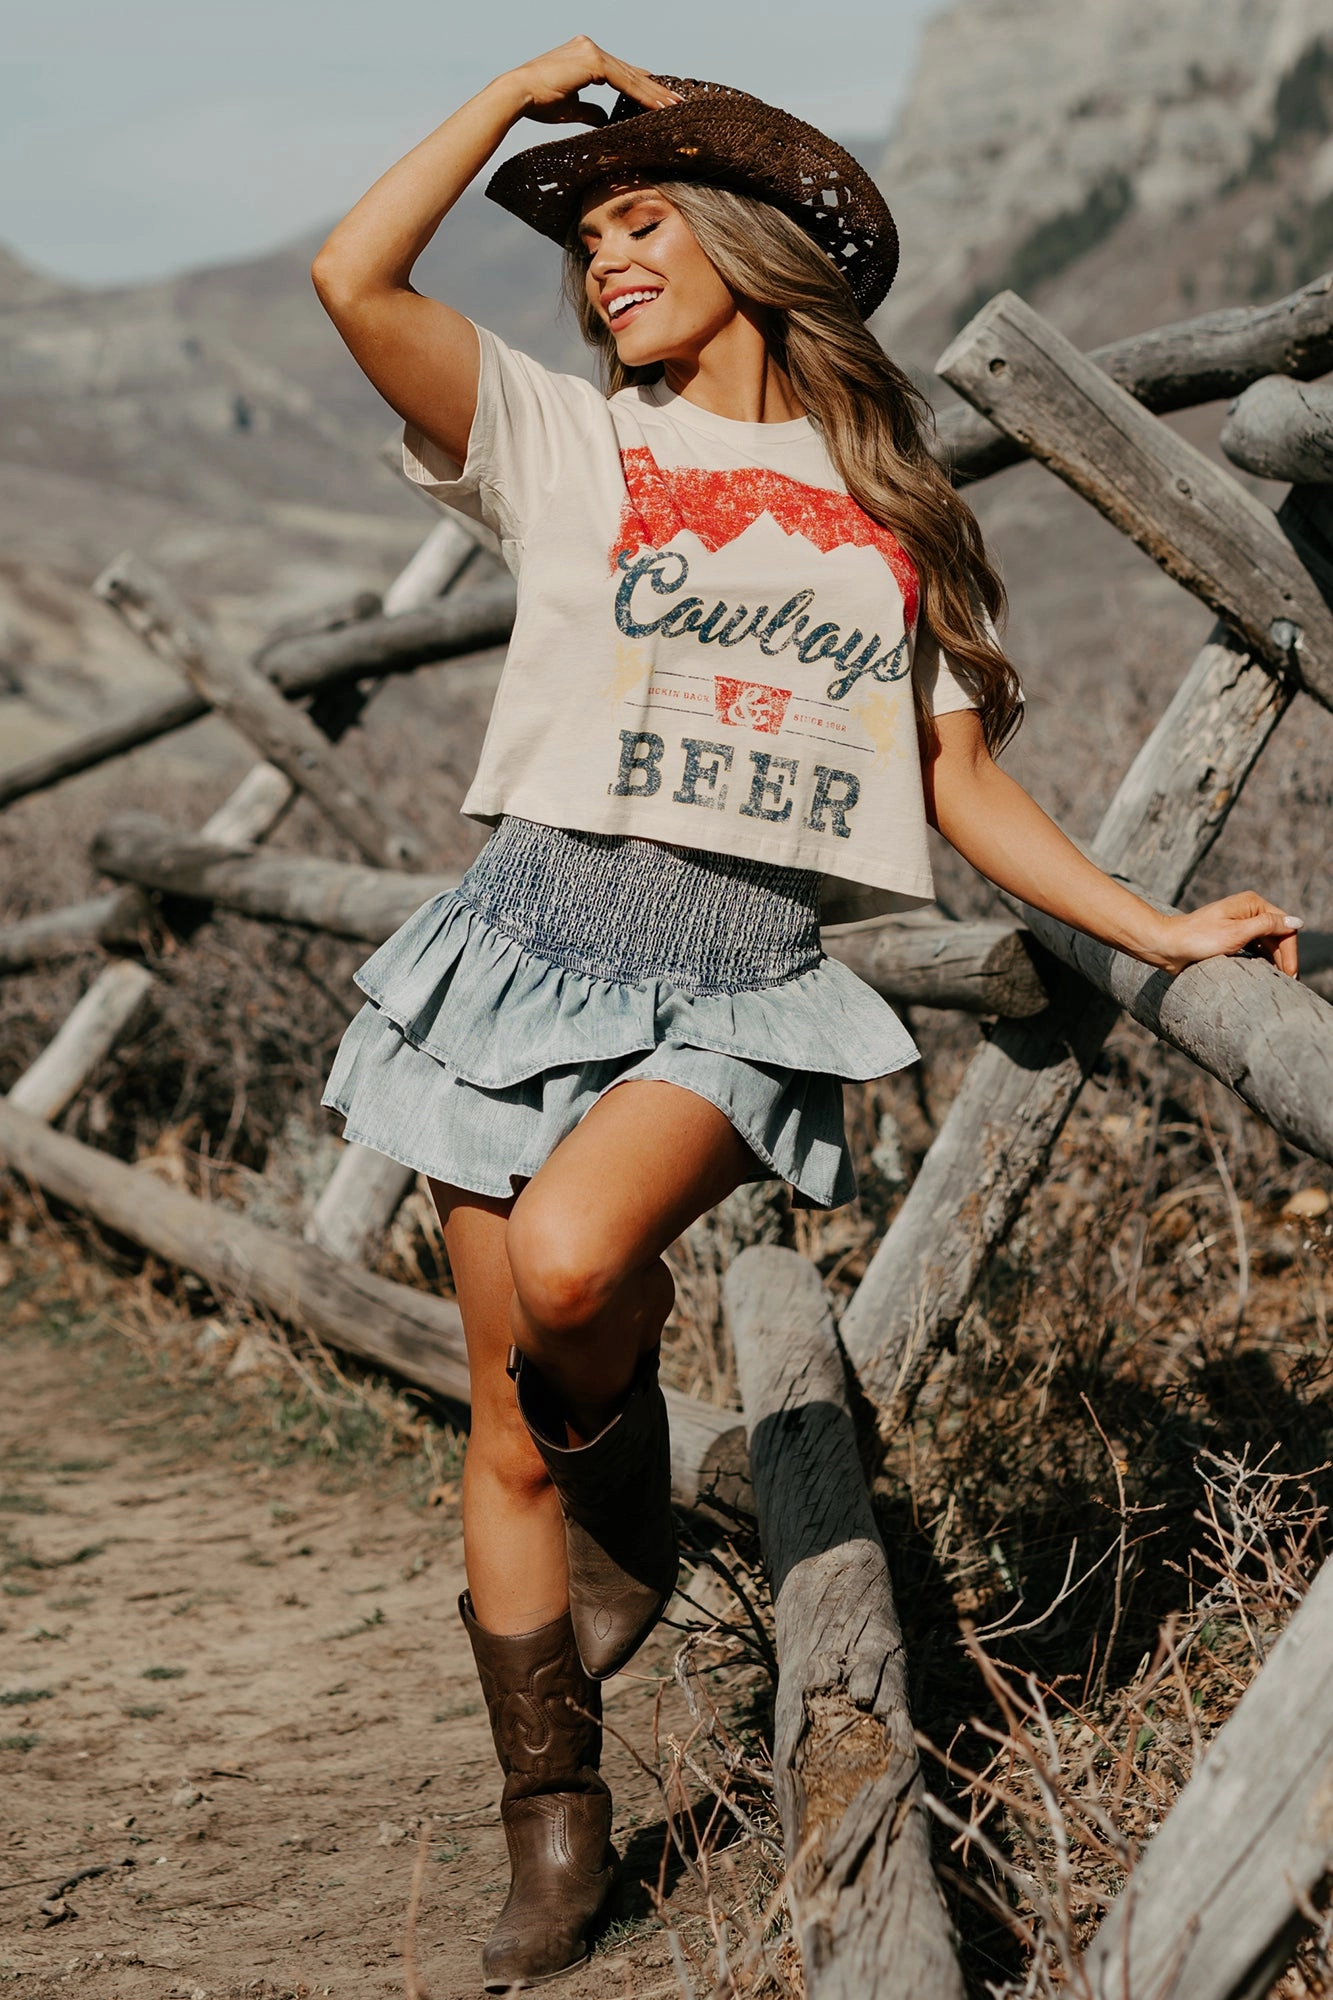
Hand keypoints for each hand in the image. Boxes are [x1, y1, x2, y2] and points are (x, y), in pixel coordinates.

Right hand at [507, 37, 680, 127]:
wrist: (518, 94)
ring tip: (673, 106)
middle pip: (629, 71)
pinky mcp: (592, 61)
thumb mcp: (570, 107)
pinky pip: (624, 81)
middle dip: (653, 89)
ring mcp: (591, 51)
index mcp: (583, 55)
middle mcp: (589, 48)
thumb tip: (604, 118)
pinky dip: (642, 94)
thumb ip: (590, 110)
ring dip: (653, 93)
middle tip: (675, 102)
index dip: (640, 86)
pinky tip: (657, 106)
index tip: (658, 99)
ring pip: (630, 75)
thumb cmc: (537, 102)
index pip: (619, 71)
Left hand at [1148, 892, 1301, 976]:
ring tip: (1279, 980)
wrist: (1167, 946)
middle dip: (1284, 957)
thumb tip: (1298, 922)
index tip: (1291, 974)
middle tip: (1289, 982)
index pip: (1284, 927)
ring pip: (1266, 942)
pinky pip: (1254, 946)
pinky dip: (1261, 958)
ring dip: (1274, 959)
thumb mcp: (1237, 933)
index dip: (1290, 951)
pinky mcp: (1230, 936)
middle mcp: (1248, 910)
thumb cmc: (1199, 939)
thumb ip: (1268, 927)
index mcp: (1252, 903)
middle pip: (1277, 934)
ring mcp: (1239, 922)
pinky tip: (1264, 972)